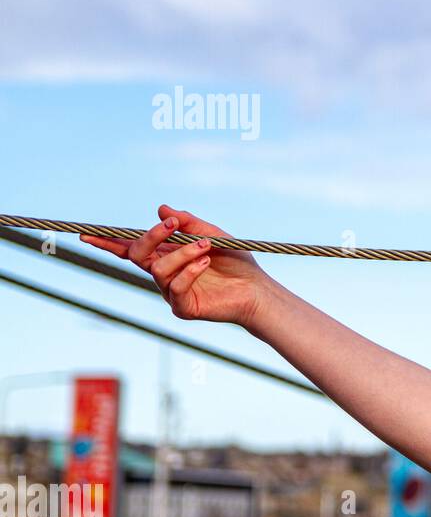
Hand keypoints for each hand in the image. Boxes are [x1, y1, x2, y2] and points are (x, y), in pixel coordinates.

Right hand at [79, 204, 272, 325]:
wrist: (257, 289)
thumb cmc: (236, 262)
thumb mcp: (213, 234)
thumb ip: (188, 223)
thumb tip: (162, 209)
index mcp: (167, 256)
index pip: (132, 248)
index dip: (109, 243)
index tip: (88, 234)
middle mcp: (164, 274)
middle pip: (138, 255)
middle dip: (150, 237)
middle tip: (172, 225)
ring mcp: (171, 292)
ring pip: (158, 269)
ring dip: (181, 253)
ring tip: (206, 246)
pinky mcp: (183, 307)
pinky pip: (175, 287)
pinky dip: (190, 271)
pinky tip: (206, 263)